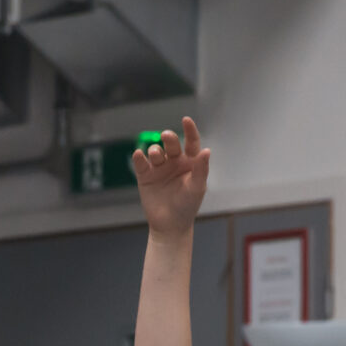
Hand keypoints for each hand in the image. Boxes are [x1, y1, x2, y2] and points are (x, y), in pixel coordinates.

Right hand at [131, 118, 209, 236]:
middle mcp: (175, 161)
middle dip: (168, 138)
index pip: (191, 142)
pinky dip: (139, 157)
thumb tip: (207, 150)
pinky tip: (138, 154)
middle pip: (171, 144)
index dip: (189, 130)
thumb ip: (201, 169)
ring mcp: (159, 168)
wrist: (170, 225)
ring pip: (156, 151)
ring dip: (155, 150)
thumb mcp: (197, 188)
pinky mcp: (145, 176)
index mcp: (190, 162)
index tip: (185, 120)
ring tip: (156, 155)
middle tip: (166, 136)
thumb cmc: (187, 206)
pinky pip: (141, 163)